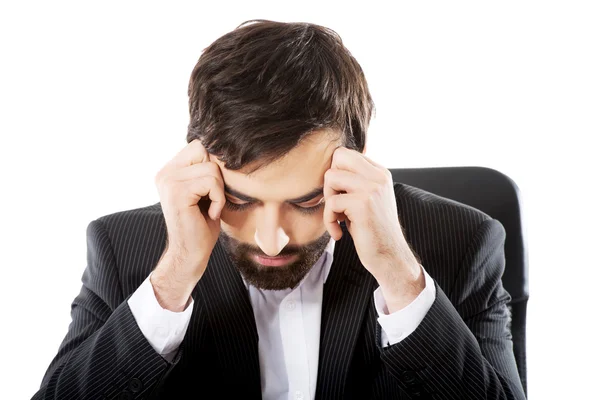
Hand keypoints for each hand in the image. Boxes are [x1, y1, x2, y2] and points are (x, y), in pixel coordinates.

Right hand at [151, 139, 225, 309]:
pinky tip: (210, 214)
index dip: (214, 165)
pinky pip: (211, 182)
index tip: (210, 191)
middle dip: (217, 177)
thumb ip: (207, 169)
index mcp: (169, 170)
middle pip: (205, 151)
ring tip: (210, 208)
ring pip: (211, 169)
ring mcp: (168, 181)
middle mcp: (165, 173)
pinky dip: (218, 199)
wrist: (191, 253)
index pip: (199, 146)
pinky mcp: (176, 192)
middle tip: (211, 199)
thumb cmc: (202, 224)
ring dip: (219, 192)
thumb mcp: (205, 191)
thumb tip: (225, 147)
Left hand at [323, 147, 424, 311]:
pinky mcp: (363, 204)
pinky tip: (339, 232)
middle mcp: (378, 176)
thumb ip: (354, 182)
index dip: (335, 174)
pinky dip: (328, 220)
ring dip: (328, 200)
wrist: (390, 257)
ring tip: (338, 217)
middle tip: (336, 203)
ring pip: (331, 177)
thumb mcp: (367, 199)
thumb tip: (328, 169)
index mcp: (379, 172)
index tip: (340, 196)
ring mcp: (372, 188)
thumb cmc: (372, 230)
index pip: (345, 154)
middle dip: (329, 181)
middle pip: (338, 157)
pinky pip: (331, 203)